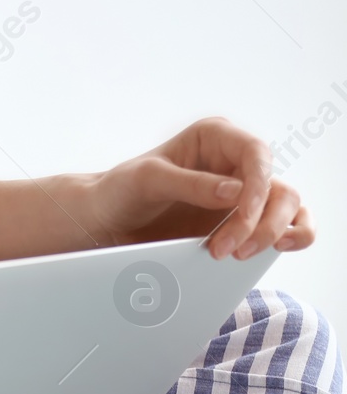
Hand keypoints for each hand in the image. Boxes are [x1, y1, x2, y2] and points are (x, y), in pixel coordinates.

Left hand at [85, 117, 313, 259]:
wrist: (105, 221)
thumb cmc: (121, 190)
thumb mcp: (148, 181)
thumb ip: (191, 184)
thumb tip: (236, 192)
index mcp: (216, 138)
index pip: (256, 154)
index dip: (258, 185)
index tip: (243, 214)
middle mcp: (235, 162)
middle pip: (276, 186)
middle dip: (261, 220)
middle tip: (229, 250)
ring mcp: (242, 193)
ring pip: (286, 207)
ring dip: (273, 233)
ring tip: (240, 255)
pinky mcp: (242, 220)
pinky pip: (283, 224)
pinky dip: (290, 235)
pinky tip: (279, 249)